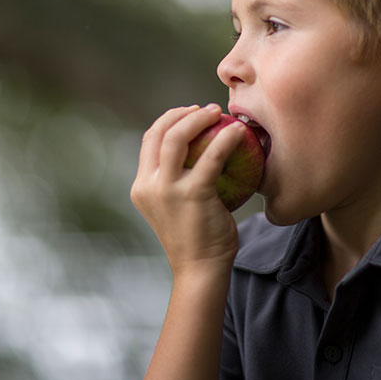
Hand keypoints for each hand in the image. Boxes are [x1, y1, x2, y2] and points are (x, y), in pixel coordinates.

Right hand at [131, 104, 246, 276]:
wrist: (201, 270)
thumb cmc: (196, 237)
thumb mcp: (174, 205)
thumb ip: (176, 180)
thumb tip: (199, 147)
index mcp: (141, 187)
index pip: (149, 140)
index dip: (169, 120)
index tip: (190, 113)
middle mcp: (148, 186)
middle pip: (160, 133)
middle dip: (183, 114)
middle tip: (209, 110)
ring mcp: (168, 190)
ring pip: (177, 138)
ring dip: (199, 119)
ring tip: (220, 114)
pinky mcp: (193, 194)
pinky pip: (212, 157)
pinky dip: (226, 139)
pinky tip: (239, 133)